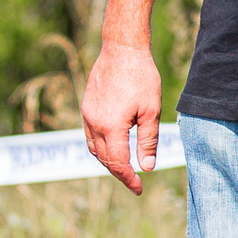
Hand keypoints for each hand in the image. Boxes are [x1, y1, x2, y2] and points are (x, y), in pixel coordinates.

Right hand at [81, 39, 161, 193]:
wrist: (122, 48)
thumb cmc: (141, 77)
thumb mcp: (151, 111)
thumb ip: (148, 141)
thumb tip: (147, 168)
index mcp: (110, 127)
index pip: (117, 163)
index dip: (128, 179)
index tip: (139, 189)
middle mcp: (94, 122)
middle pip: (103, 158)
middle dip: (119, 173)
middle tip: (134, 182)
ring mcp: (87, 114)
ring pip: (93, 148)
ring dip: (107, 161)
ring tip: (124, 168)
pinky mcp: (86, 106)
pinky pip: (89, 134)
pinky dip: (100, 146)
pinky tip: (112, 147)